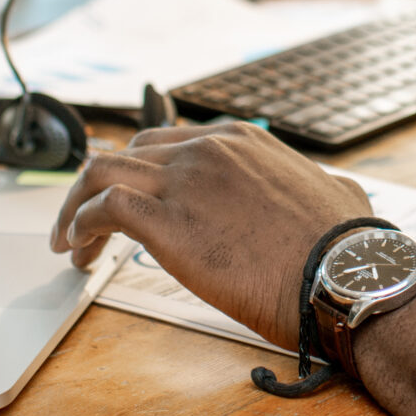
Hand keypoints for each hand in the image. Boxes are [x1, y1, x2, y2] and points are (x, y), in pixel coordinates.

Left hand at [50, 121, 371, 350]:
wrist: (343, 275)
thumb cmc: (345, 248)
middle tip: (89, 224)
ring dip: (76, 206)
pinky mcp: (167, 221)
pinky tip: (79, 250)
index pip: (166, 143)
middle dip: (100, 188)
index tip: (128, 200)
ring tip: (70, 241)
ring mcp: (184, 181)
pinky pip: (102, 208)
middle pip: (127, 153)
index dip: (139, 172)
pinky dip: (79, 226)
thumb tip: (335, 194)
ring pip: (102, 172)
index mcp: (239, 140)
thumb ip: (317, 185)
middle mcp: (207, 149)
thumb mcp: (336, 192)